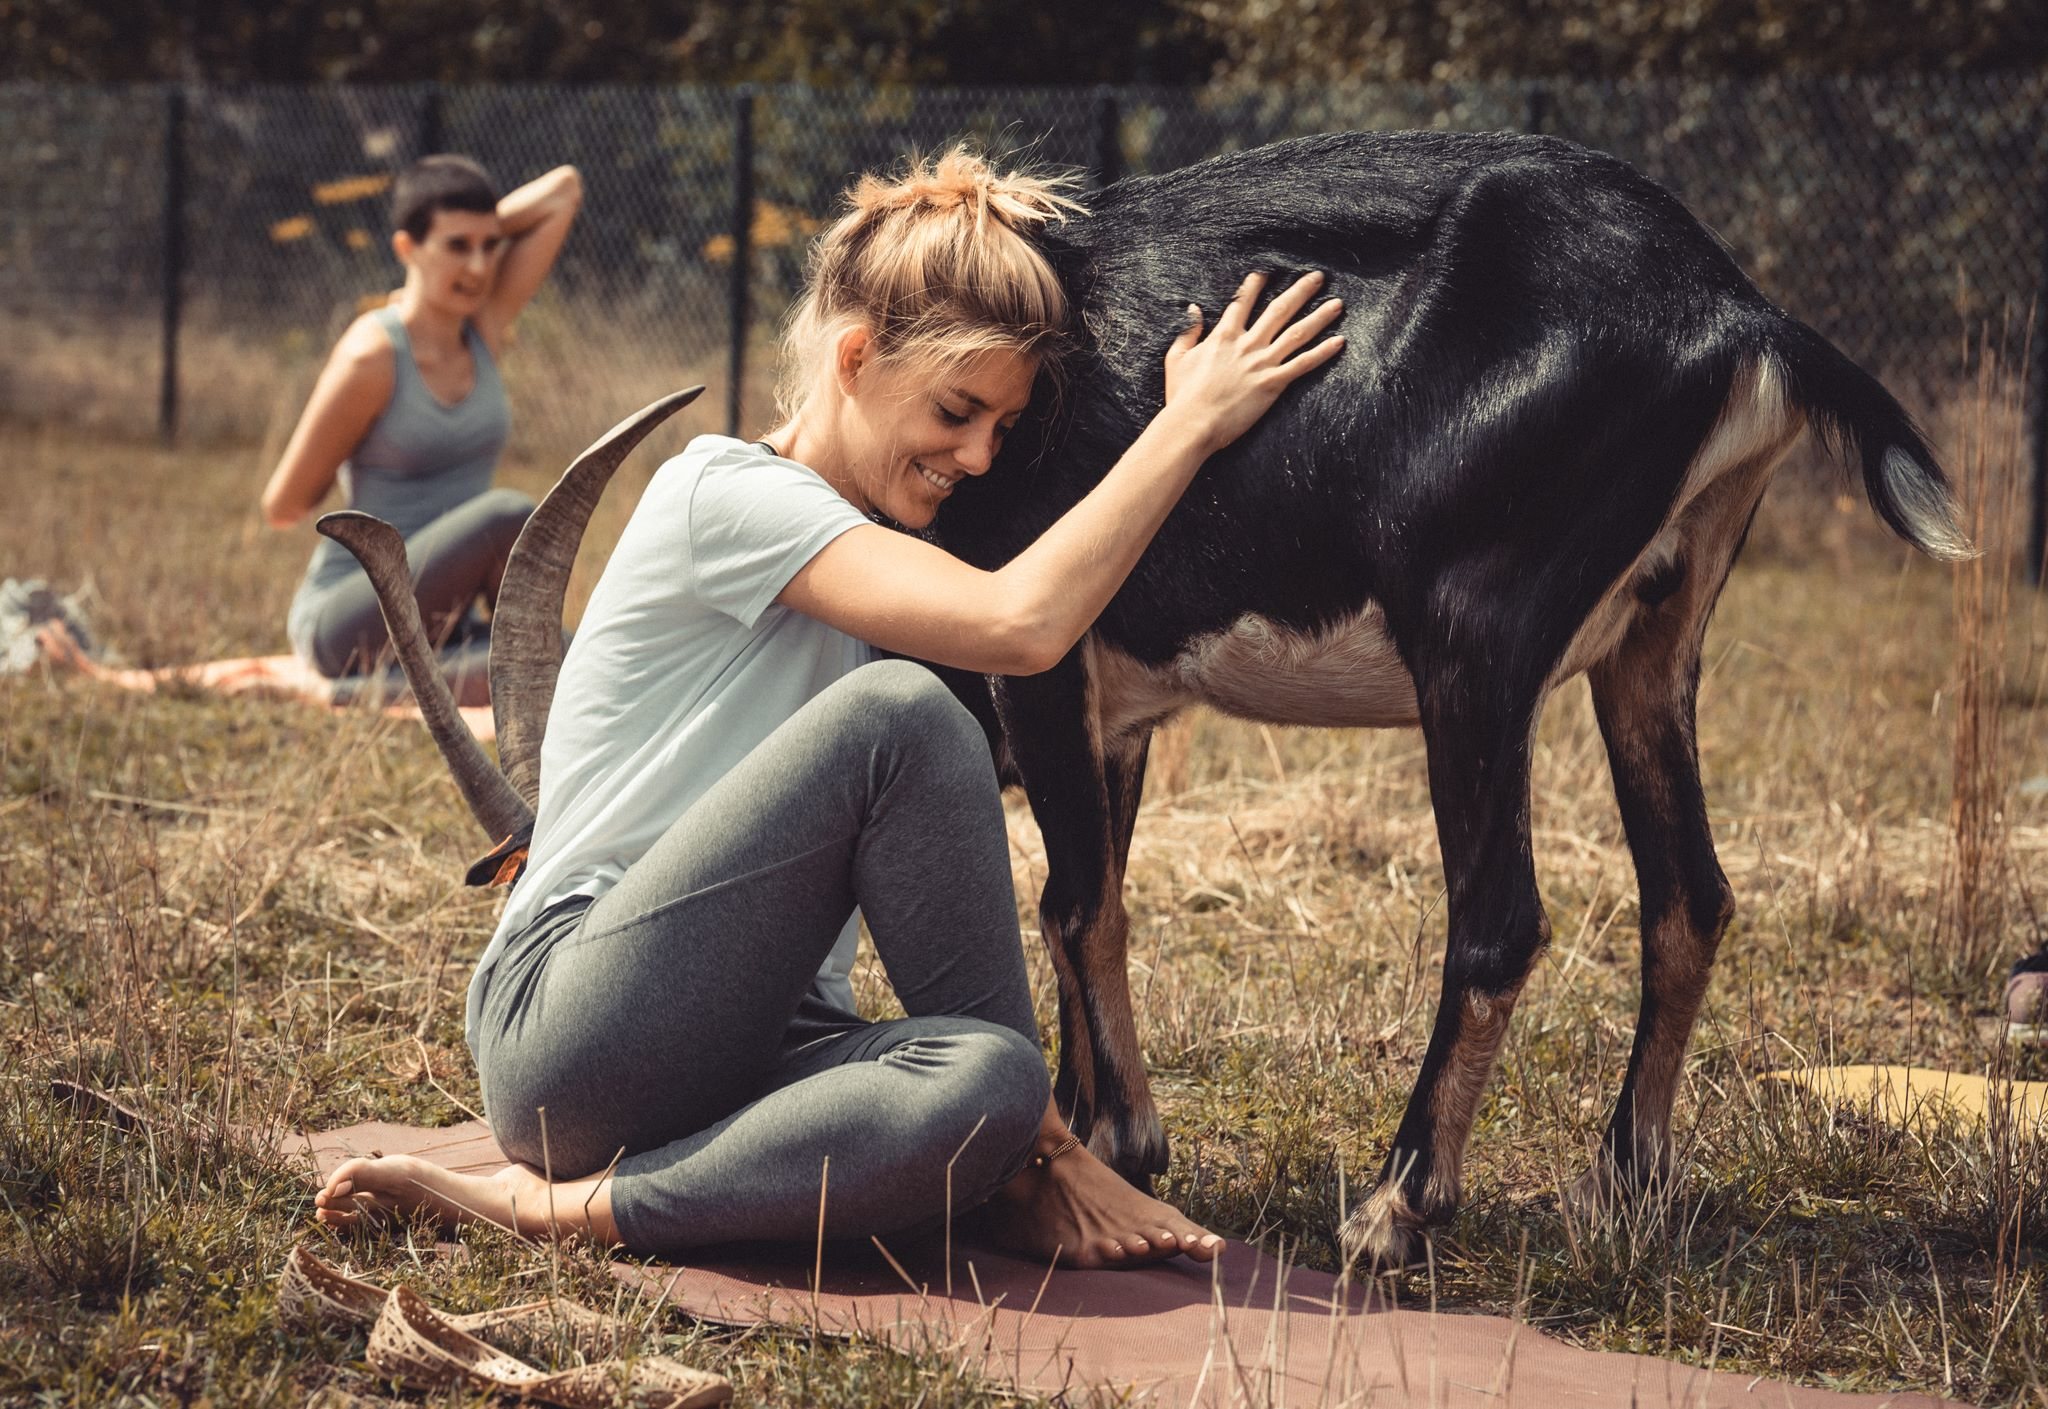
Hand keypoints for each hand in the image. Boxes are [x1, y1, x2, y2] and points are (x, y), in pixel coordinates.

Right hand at [1161, 270, 1344, 456]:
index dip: (1255, 285)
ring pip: (1297, 333)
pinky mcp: (1272, 383)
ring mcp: (1262, 363)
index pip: (1243, 302)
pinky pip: (1303, 364)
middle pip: (1279, 310)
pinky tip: (1339, 341)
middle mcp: (1247, 344)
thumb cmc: (1182, 395)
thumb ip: (1188, 332)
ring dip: (1319, 316)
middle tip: (1318, 277)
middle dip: (1300, 291)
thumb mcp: (1177, 358)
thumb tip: (1194, 309)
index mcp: (1223, 336)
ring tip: (1338, 304)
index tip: (1268, 272)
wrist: (1192, 424)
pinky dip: (1322, 352)